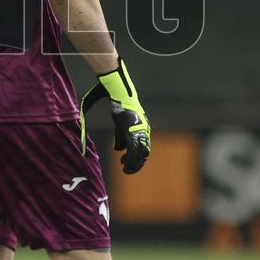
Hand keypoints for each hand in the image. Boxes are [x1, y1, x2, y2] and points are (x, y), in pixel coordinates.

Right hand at [81, 58, 150, 173]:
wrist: (118, 91)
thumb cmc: (116, 100)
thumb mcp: (118, 121)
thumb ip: (119, 133)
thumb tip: (118, 147)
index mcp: (141, 126)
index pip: (141, 144)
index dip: (135, 155)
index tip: (125, 160)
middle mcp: (142, 129)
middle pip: (143, 151)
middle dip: (136, 162)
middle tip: (126, 167)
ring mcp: (139, 130)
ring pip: (140, 153)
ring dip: (133, 163)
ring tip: (126, 168)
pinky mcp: (132, 131)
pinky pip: (133, 151)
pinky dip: (130, 160)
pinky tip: (124, 165)